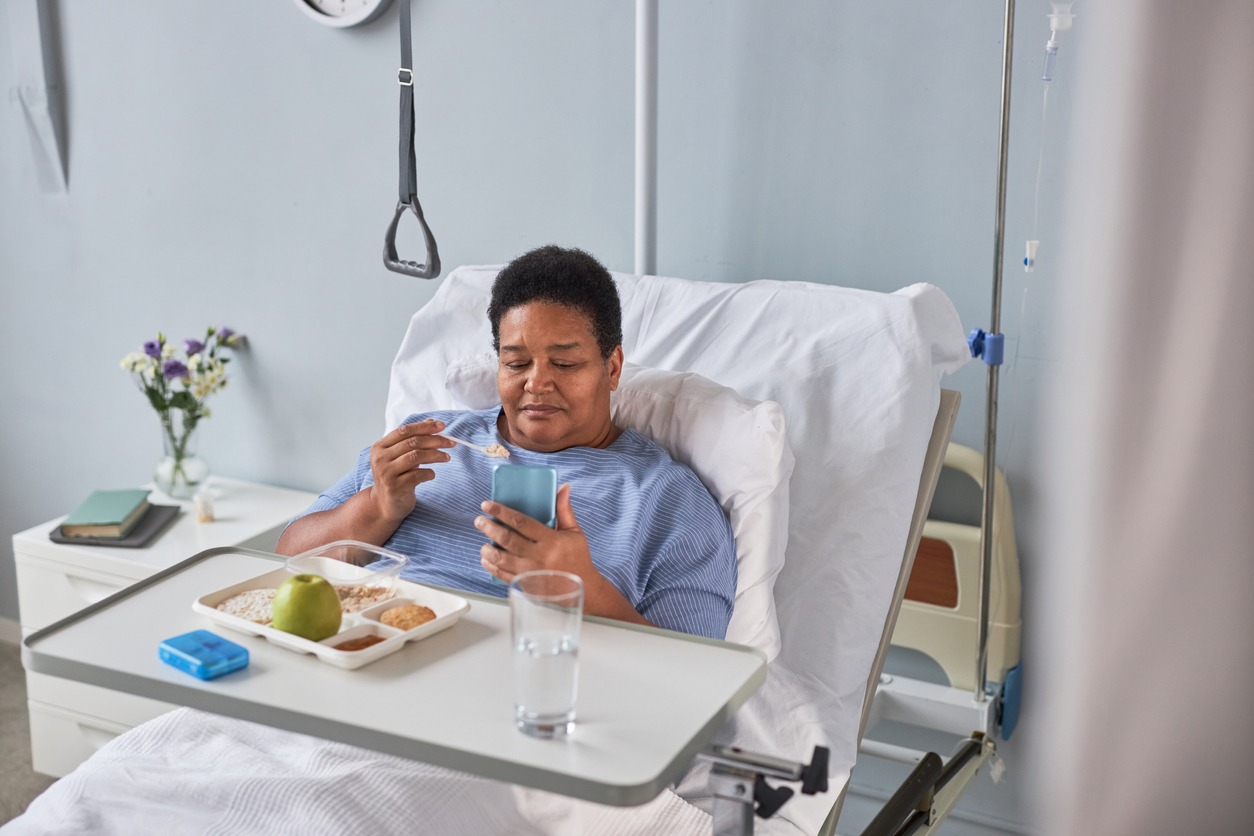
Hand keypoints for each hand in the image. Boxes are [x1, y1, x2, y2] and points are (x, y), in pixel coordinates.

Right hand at [368, 419, 453, 523]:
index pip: (404, 430)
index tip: (441, 426)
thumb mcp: (401, 456)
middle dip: (435, 440)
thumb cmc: (396, 477)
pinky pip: (418, 475)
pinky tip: (431, 474)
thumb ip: (413, 440)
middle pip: (413, 442)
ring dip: (436, 455)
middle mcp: (380, 459)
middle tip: (451, 442)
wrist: (385, 505)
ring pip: (416, 456)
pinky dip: (429, 473)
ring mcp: (386, 473)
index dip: (424, 427)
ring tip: (447, 457)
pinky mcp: (394, 487)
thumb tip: (431, 422)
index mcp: (380, 447)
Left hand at [477, 485, 653, 626]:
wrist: (585, 589)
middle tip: (479, 521)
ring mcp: (531, 572)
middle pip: (507, 539)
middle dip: (489, 528)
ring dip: (487, 549)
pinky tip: (487, 559)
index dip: (502, 512)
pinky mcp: (526, 585)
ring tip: (483, 542)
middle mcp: (539, 556)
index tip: (488, 505)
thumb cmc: (578, 558)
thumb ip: (564, 510)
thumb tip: (562, 487)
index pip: (521, 522)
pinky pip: (503, 575)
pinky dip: (491, 566)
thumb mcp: (575, 533)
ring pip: (501, 558)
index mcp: (551, 540)